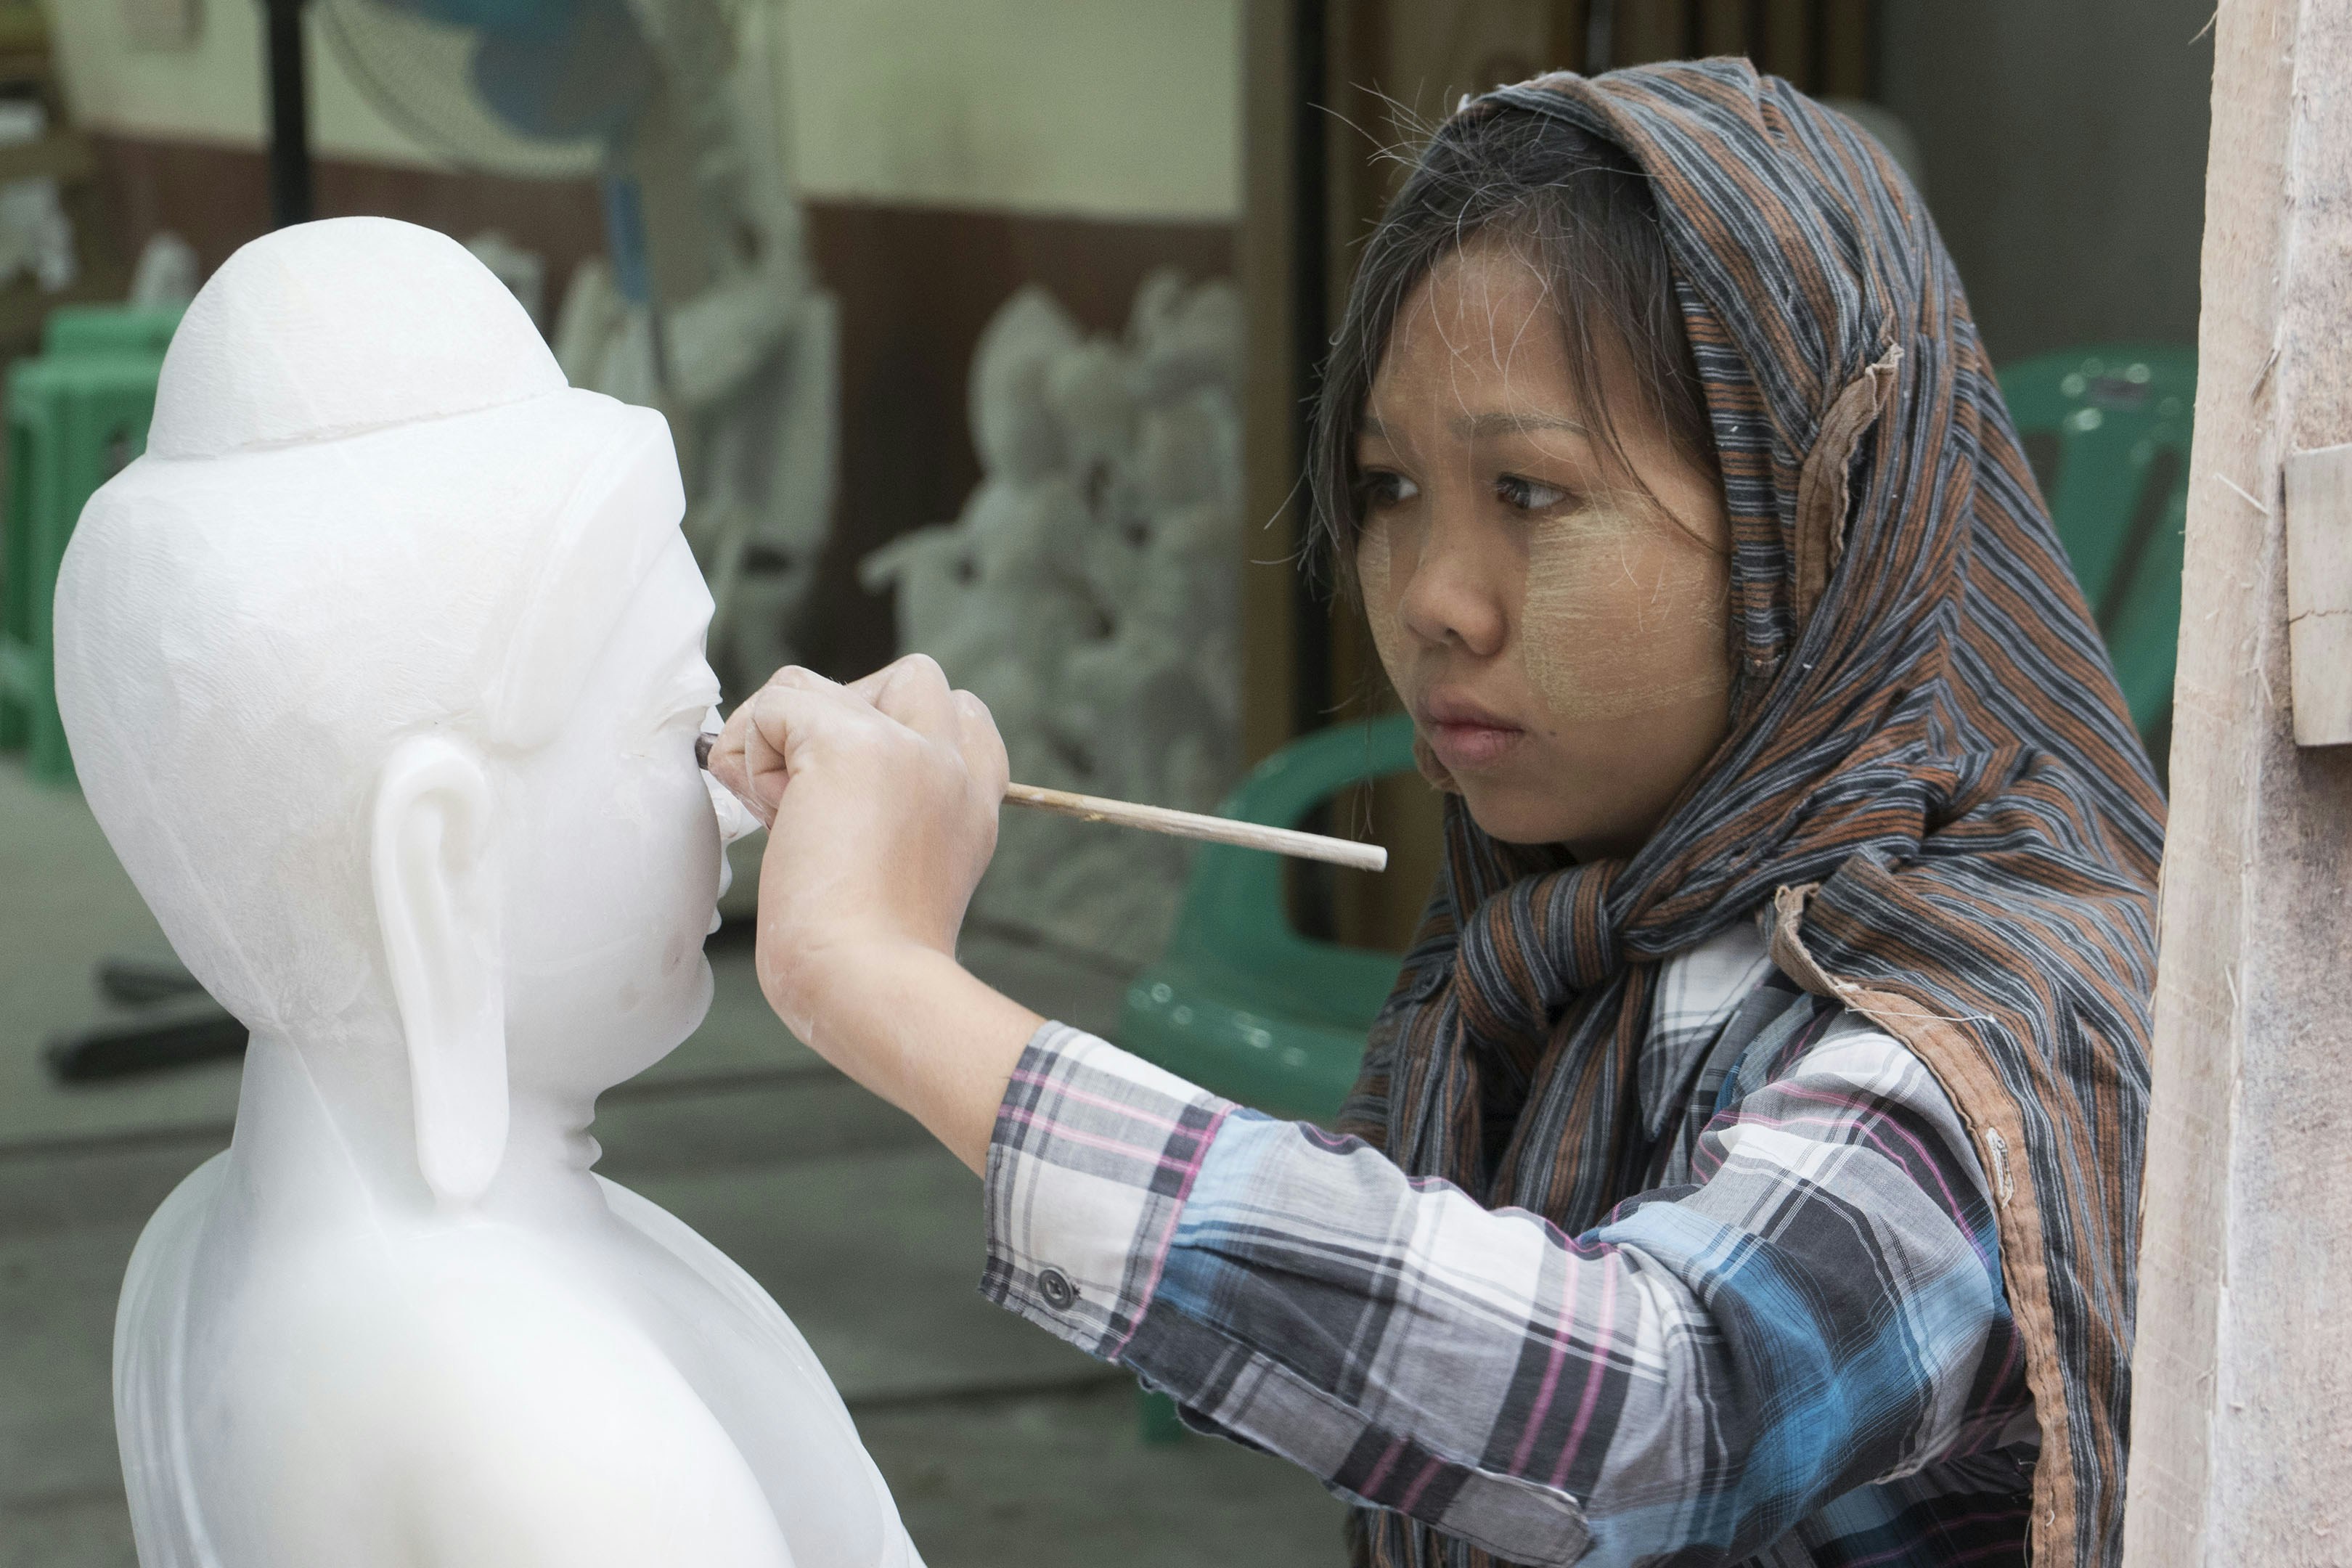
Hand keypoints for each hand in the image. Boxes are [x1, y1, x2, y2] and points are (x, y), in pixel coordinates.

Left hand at [706, 656, 1008, 1036]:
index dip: (890, 734)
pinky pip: (774, 704)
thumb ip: (886, 814)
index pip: (956, 711)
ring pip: (812, 684)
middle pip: (904, 675)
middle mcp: (955, 764)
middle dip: (838, 717)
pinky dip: (746, 754)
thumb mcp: (902, 874)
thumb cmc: (867, 965)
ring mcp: (911, 746)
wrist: (867, 986)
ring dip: (774, 744)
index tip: (851, 801)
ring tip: (784, 818)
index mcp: (975, 798)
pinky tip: (768, 816)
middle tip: (812, 796)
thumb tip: (801, 777)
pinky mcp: (853, 744)